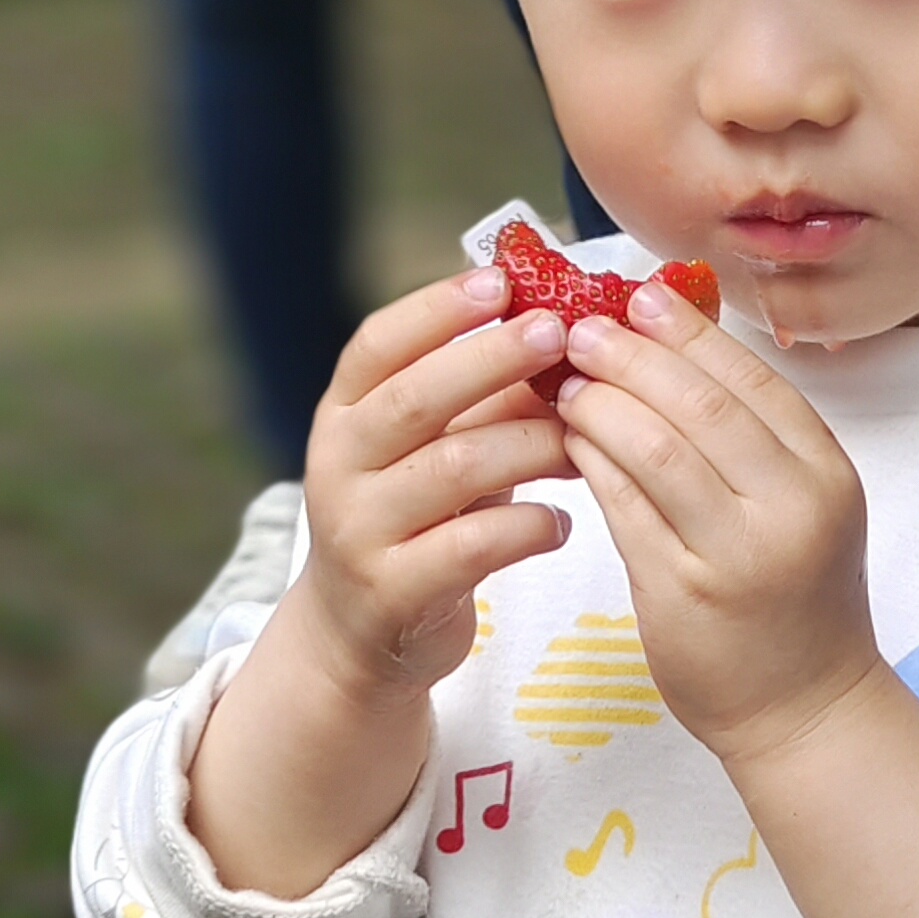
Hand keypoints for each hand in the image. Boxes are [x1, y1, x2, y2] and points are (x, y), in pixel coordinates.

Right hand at [183, 267, 573, 898]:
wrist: (363, 636)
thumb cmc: (419, 517)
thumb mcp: (437, 447)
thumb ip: (487, 394)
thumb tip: (576, 324)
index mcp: (345, 412)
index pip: (378, 343)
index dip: (438, 309)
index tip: (501, 281)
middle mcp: (338, 464)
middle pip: (416, 398)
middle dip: (490, 360)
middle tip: (557, 333)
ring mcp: (357, 531)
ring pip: (454, 468)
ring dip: (530, 444)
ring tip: (580, 440)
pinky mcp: (392, 591)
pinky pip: (473, 546)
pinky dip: (530, 527)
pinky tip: (562, 522)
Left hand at [554, 287, 880, 766]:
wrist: (805, 708)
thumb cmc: (796, 598)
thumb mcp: (803, 505)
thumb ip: (754, 438)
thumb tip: (674, 345)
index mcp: (826, 473)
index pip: (752, 379)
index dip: (690, 331)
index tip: (638, 296)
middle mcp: (792, 508)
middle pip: (701, 405)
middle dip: (633, 355)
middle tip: (582, 327)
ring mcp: (738, 555)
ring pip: (656, 450)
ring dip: (602, 404)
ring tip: (564, 379)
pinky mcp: (684, 595)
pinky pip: (624, 509)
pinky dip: (592, 463)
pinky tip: (567, 439)